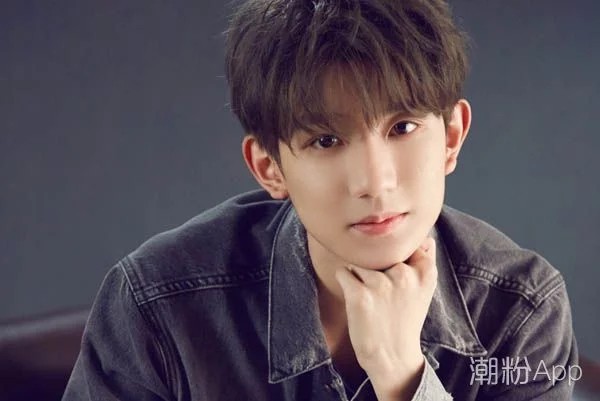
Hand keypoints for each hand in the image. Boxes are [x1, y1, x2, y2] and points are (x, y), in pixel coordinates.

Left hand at [334, 237, 437, 400]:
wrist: (393, 356)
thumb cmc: (405, 320)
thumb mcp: (424, 290)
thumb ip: (425, 261)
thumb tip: (426, 237)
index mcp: (424, 272)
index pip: (403, 244)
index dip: (393, 256)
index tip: (394, 274)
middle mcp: (404, 274)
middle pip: (378, 252)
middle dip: (375, 266)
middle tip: (382, 293)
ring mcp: (380, 284)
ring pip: (359, 262)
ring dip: (359, 276)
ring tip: (371, 298)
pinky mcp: (359, 294)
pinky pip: (343, 272)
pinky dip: (345, 282)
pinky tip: (357, 299)